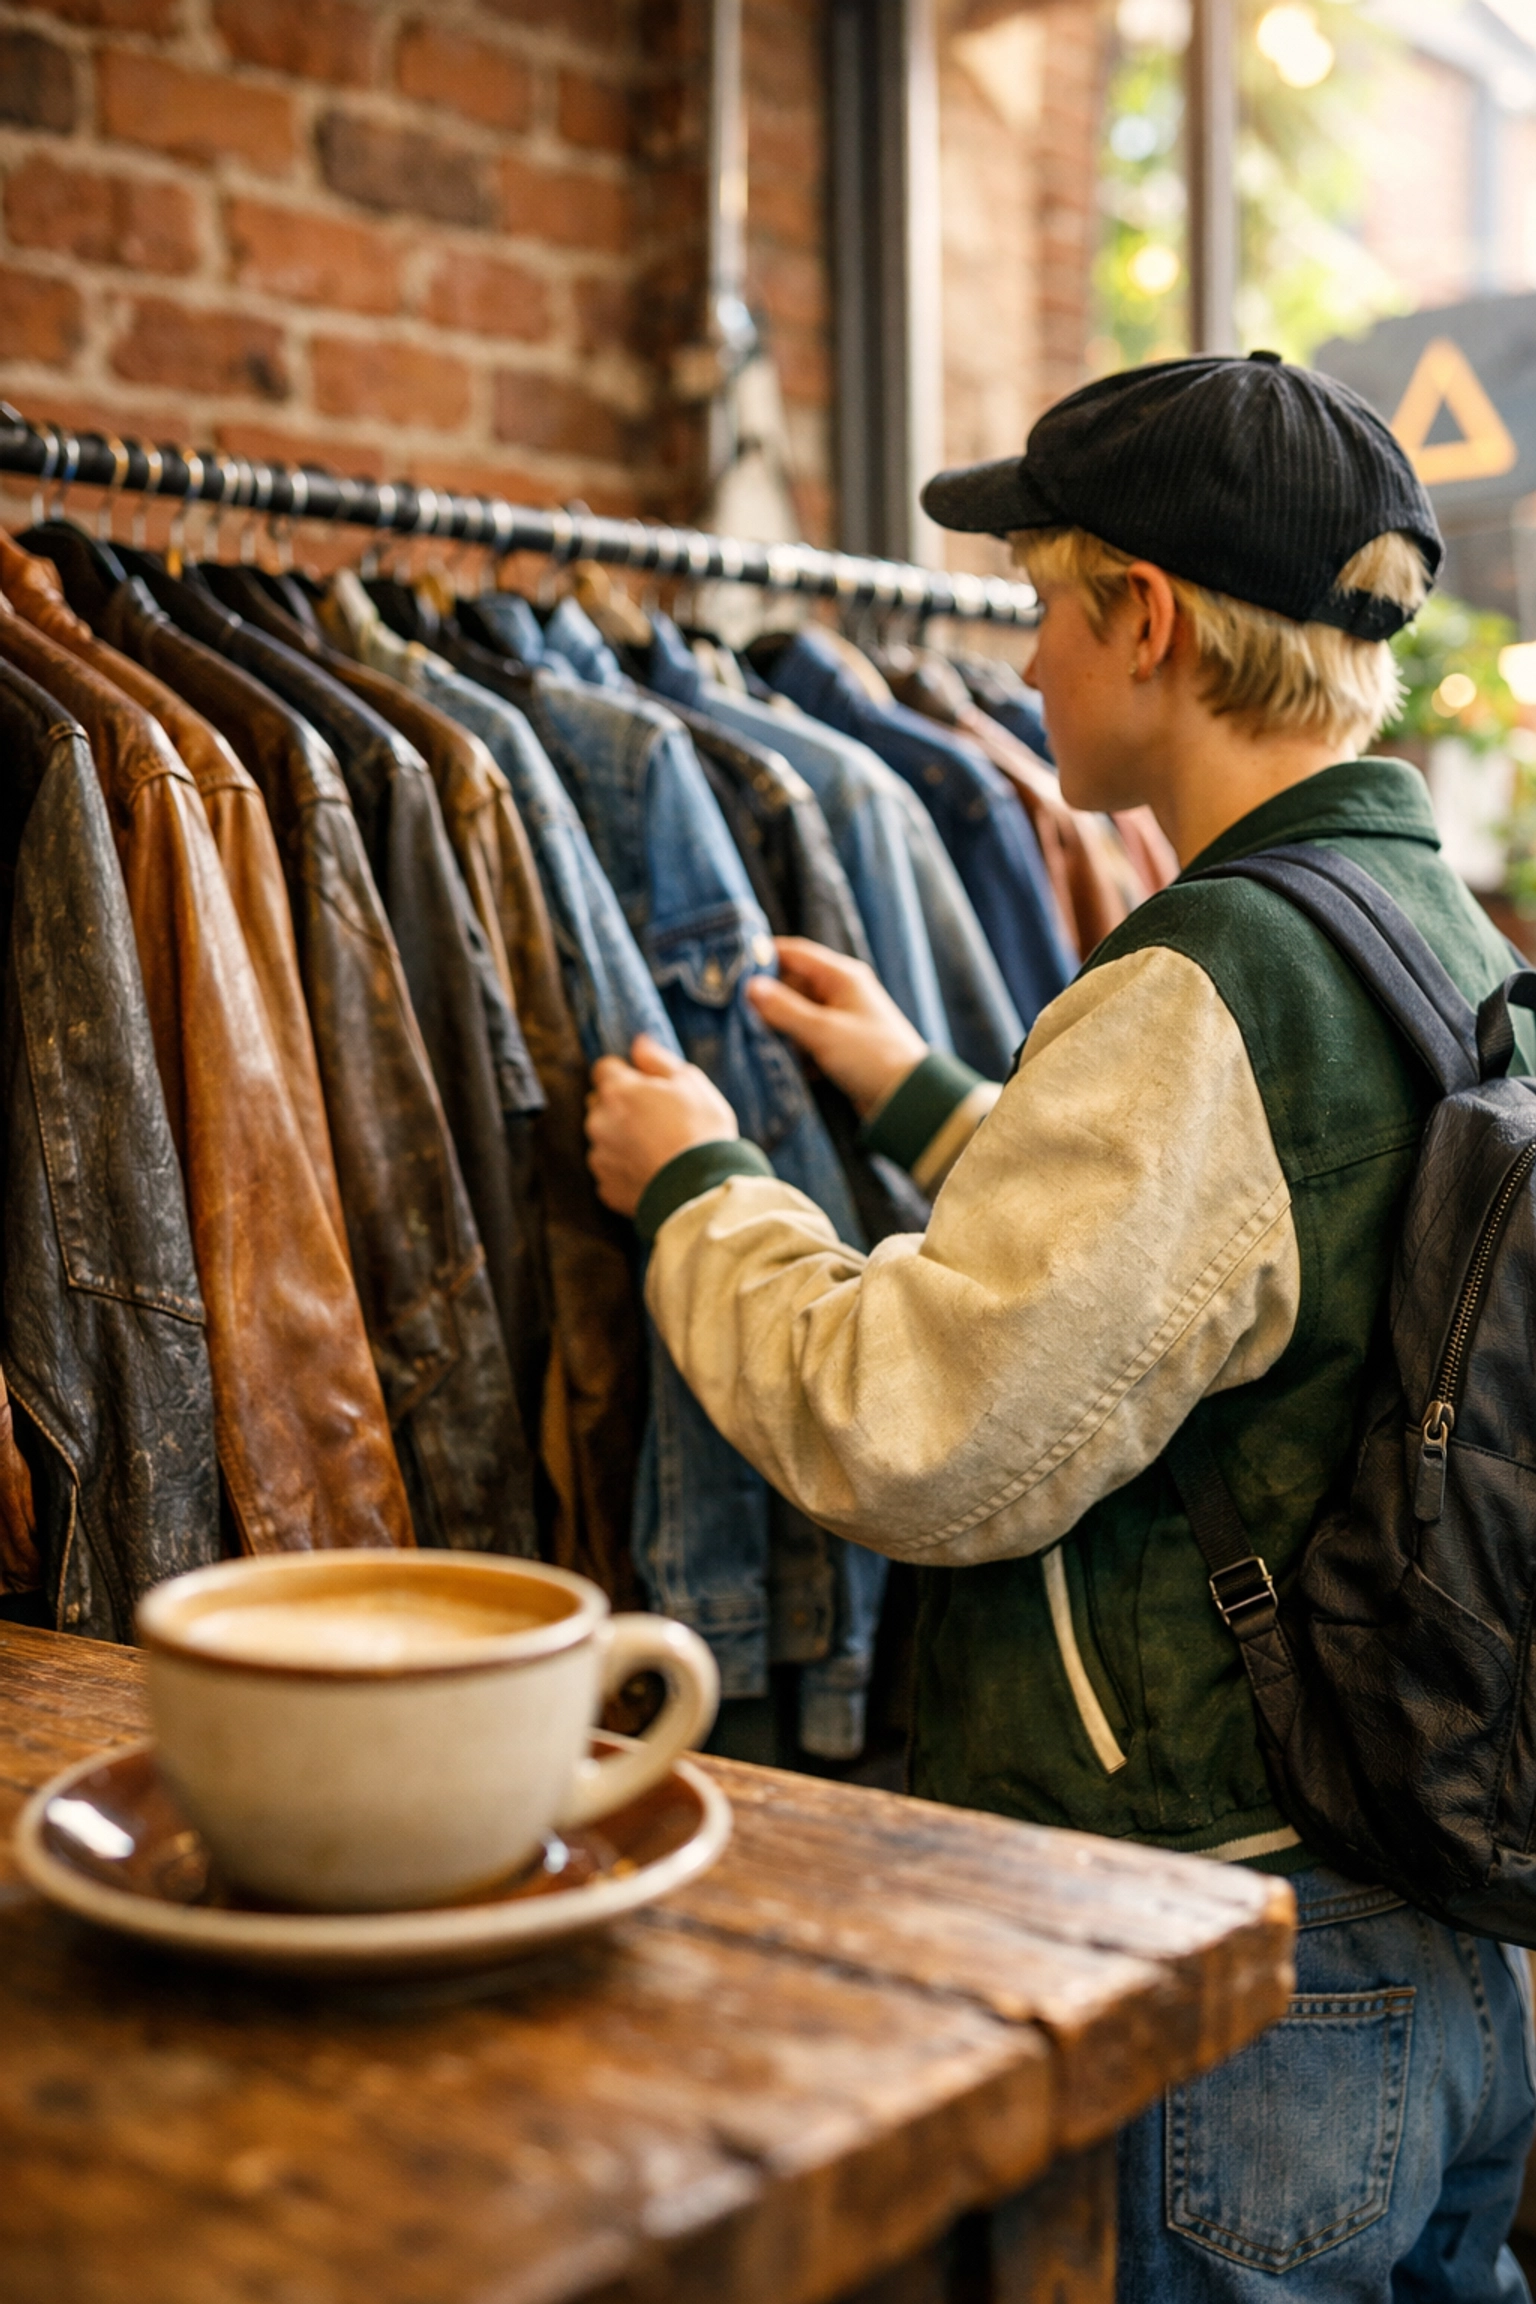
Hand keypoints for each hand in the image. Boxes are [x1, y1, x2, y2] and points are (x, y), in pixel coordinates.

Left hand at [586, 1034, 738, 1217]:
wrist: (702, 1190)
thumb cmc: (700, 1130)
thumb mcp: (690, 1083)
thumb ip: (657, 1060)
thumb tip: (638, 1043)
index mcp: (617, 1091)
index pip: (604, 1068)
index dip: (625, 1074)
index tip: (646, 1084)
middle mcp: (598, 1122)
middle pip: (601, 1105)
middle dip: (622, 1107)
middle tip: (658, 1118)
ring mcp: (599, 1157)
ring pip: (604, 1139)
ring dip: (622, 1139)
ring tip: (658, 1149)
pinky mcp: (606, 1187)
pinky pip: (612, 1171)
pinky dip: (626, 1169)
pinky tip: (653, 1171)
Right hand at [747, 938, 928, 1116]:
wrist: (908, 1099)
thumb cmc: (870, 1056)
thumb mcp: (823, 1031)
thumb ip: (784, 1009)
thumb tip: (750, 987)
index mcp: (841, 976)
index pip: (794, 953)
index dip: (763, 957)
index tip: (730, 968)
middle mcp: (841, 992)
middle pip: (793, 984)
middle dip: (766, 998)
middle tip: (733, 1010)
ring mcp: (841, 1019)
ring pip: (797, 1013)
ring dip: (776, 1025)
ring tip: (748, 1036)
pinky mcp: (840, 1045)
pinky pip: (806, 1037)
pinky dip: (792, 1046)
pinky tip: (775, 1059)